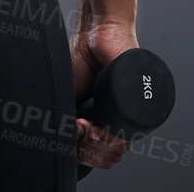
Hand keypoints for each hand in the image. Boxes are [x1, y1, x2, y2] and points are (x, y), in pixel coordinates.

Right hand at [70, 19, 137, 171]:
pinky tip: (93, 124)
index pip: (102, 158)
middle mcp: (119, 122)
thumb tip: (53, 144)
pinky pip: (127, 134)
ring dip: (94, 143)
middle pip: (109, 158)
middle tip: (75, 129)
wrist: (91, 36)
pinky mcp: (141, 104)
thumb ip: (63, 121)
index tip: (72, 139)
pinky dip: (109, 136)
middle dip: (87, 150)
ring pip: (118, 150)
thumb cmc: (77, 62)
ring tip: (81, 123)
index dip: (85, 156)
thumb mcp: (65, 97)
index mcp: (104, 123)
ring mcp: (132, 116)